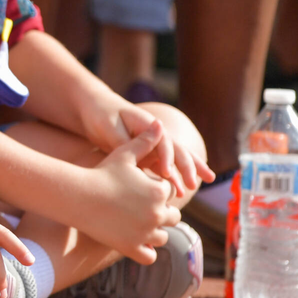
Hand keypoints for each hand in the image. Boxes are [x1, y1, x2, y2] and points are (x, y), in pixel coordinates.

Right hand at [76, 121, 183, 264]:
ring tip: (139, 223)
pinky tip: (135, 241)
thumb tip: (160, 123)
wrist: (77, 195)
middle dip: (160, 211)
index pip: (170, 192)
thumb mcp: (124, 154)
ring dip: (155, 231)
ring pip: (163, 236)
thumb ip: (146, 140)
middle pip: (172, 216)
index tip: (142, 187)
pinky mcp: (132, 248)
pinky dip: (146, 250)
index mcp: (160, 192)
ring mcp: (146, 233)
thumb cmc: (101, 172)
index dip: (157, 189)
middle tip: (141, 207)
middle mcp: (157, 214)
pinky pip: (150, 255)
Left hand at [84, 100, 212, 198]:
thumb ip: (124, 141)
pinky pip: (165, 165)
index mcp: (146, 124)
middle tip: (193, 184)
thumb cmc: (100, 115)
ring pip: (176, 157)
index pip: (163, 142)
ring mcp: (153, 144)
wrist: (94, 108)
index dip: (166, 157)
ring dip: (189, 170)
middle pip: (177, 149)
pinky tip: (181, 189)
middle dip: (188, 166)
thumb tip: (136, 158)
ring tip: (203, 183)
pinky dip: (175, 176)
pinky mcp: (147, 153)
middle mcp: (155, 134)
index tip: (166, 174)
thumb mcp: (109, 127)